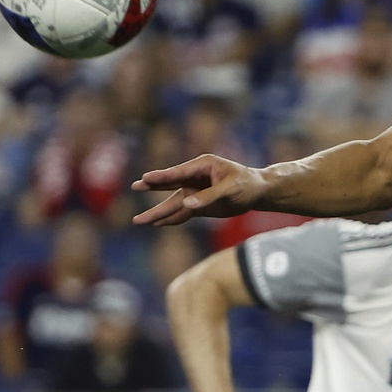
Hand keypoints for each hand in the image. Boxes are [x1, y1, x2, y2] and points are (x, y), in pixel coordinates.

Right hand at [132, 154, 268, 225]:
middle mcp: (194, 178)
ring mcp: (194, 192)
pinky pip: (182, 213)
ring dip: (158, 212)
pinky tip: (157, 224)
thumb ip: (209, 196)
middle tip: (134, 186)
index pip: (178, 172)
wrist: (257, 192)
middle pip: (170, 186)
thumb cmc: (246, 184)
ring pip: (173, 203)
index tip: (145, 178)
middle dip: (152, 188)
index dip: (161, 176)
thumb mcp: (230, 189)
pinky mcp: (198, 205)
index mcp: (202, 166)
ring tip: (140, 220)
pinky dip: (170, 220)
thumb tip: (188, 205)